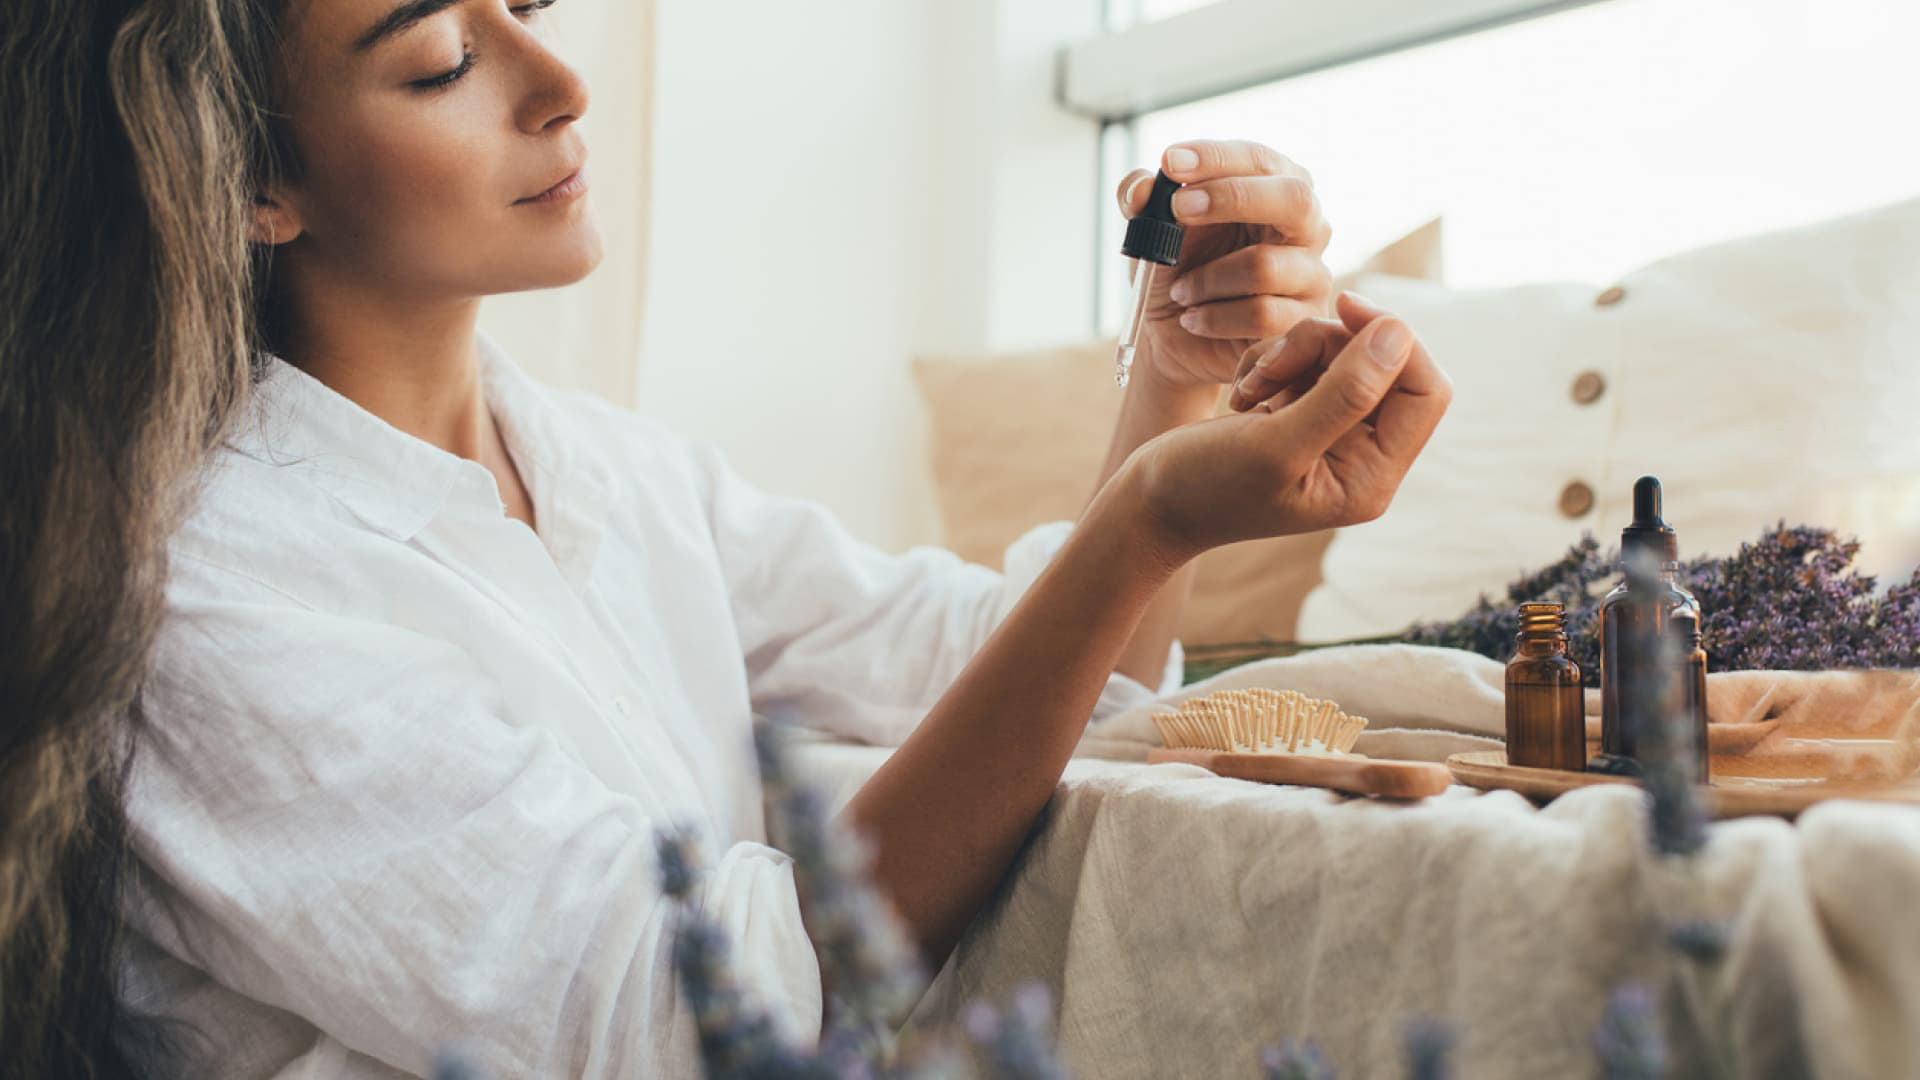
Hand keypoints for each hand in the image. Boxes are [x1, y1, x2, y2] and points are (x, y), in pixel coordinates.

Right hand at [1113, 293, 1450, 565]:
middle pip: (1384, 365)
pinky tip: (1245, 392)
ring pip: (1345, 354)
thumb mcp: (1275, 443)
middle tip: (1271, 366)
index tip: (1342, 306)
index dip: (1393, 341)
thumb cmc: (1205, 486)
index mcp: (1372, 477)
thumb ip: (1344, 393)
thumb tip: (1400, 334)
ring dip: (1294, 353)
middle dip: (1327, 348)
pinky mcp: (1304, 414)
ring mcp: (1335, 434)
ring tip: (1250, 386)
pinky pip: (1312, 360)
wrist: (1151, 502)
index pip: (1425, 391)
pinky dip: (1276, 360)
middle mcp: (1364, 456)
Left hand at [1115, 140, 1333, 391]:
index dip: (1216, 157)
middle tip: (1177, 210)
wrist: (1173, 337)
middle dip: (1230, 198)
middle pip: (1294, 198)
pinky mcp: (1303, 319)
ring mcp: (1312, 273)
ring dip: (1206, 279)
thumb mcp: (1149, 226)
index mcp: (1275, 186)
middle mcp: (1306, 225)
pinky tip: (1193, 319)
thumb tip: (1141, 188)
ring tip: (1180, 291)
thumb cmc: (1175, 268)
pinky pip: (1261, 314)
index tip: (1170, 162)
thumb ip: (1139, 196)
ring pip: (1264, 266)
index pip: (1259, 159)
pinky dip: (1213, 317)